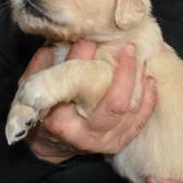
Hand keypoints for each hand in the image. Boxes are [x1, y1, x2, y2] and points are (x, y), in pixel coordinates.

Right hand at [21, 41, 157, 163]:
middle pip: (115, 103)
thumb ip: (45, 66)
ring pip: (131, 111)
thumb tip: (64, 40)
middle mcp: (85, 136)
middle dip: (125, 72)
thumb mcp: (33, 88)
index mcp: (61, 122)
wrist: (51, 143)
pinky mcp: (120, 141)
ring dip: (139, 83)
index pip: (77, 86)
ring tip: (140, 59)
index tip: (89, 39)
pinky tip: (148, 80)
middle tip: (127, 48)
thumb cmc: (43, 110)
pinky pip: (140, 120)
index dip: (84, 58)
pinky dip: (148, 99)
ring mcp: (106, 141)